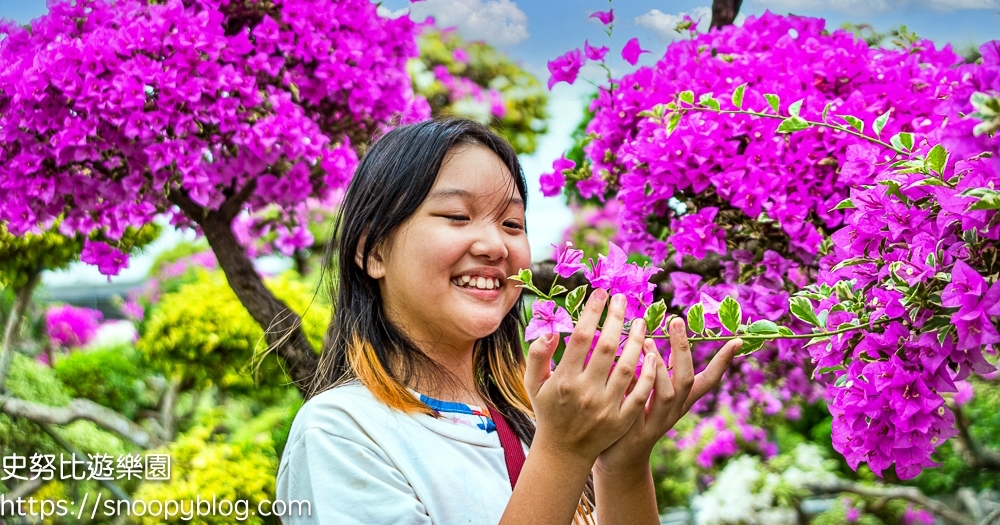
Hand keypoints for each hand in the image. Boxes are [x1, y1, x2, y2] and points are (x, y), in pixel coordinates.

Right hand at [523, 290, 656, 463]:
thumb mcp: (533, 383)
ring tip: (641, 321)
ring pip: (627, 366)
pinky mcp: (621, 419)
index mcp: (564, 379)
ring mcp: (606, 407)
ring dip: (637, 340)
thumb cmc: (548, 410)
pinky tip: (652, 354)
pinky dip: (648, 372)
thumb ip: (537, 355)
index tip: (600, 293)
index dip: (592, 312)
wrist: (563, 452)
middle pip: (606, 346)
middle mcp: (586, 392)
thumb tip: (551, 330)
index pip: (581, 337)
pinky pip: (640, 392)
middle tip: (623, 299)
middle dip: (616, 318)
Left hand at [595, 317, 740, 474]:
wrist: (621, 460)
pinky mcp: (636, 430)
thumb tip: (661, 340)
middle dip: (683, 349)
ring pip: (667, 393)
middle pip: (687, 380)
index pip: (708, 380)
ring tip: (647, 340)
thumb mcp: (652, 394)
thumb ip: (657, 373)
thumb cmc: (636, 419)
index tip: (738, 340)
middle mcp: (674, 411)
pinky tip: (624, 364)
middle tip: (677, 320)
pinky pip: (638, 403)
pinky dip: (634, 383)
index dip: (723, 362)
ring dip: (659, 364)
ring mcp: (657, 422)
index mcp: (682, 402)